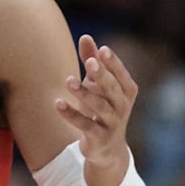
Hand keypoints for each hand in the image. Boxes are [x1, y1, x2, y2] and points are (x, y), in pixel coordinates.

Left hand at [54, 34, 137, 185]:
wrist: (107, 148)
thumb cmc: (102, 107)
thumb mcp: (98, 85)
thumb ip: (92, 61)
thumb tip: (85, 37)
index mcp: (126, 90)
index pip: (121, 74)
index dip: (113, 63)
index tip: (102, 50)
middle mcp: (122, 106)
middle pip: (112, 89)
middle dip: (102, 75)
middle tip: (89, 62)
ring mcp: (112, 123)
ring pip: (99, 107)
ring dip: (84, 93)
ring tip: (68, 81)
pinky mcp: (99, 138)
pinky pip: (85, 125)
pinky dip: (71, 114)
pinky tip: (58, 104)